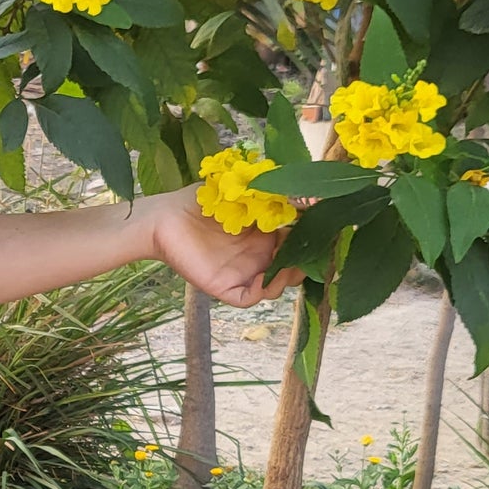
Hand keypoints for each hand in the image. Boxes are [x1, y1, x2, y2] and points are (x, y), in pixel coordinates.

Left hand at [146, 186, 300, 308]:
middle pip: (293, 268)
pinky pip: (251, 297)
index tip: (322, 227)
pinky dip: (263, 290)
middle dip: (306, 261)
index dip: (311, 239)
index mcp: (266, 234)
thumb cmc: (202, 200)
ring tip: (290, 261)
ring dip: (288, 276)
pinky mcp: (225, 286)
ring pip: (277, 286)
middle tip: (311, 248)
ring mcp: (243, 273)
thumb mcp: (243, 191)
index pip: (298, 242)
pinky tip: (266, 275)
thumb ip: (273, 193)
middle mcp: (258, 256)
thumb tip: (309, 192)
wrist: (166, 216)